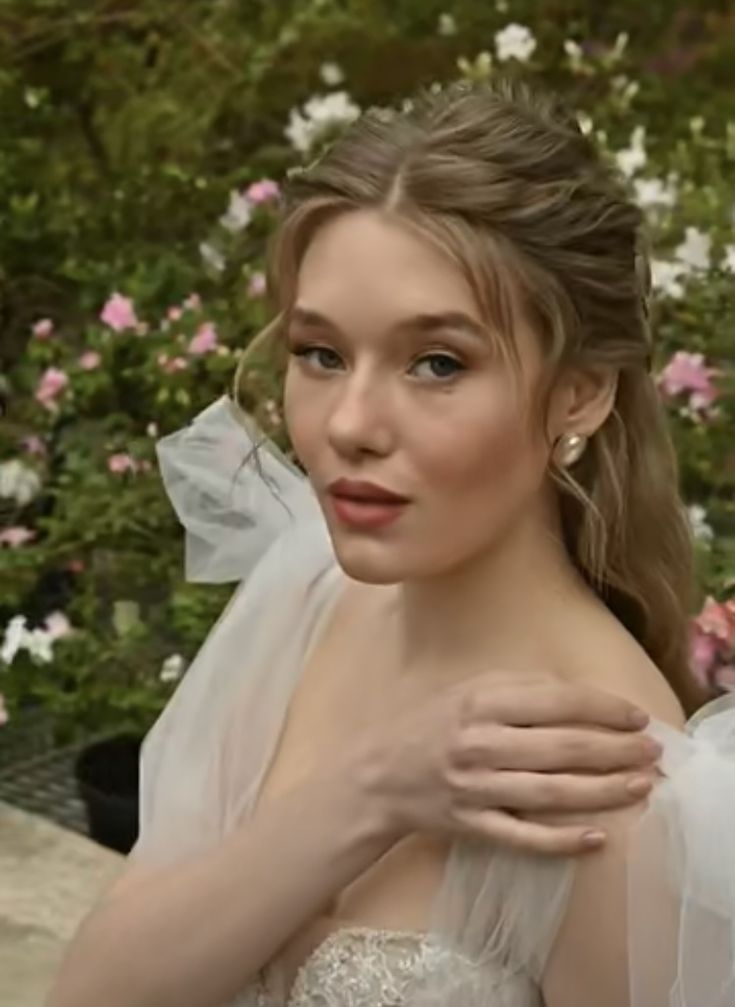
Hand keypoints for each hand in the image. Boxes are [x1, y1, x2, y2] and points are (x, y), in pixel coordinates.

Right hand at [353, 671, 660, 855]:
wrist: (376, 774)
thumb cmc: (427, 724)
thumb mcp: (465, 689)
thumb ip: (517, 687)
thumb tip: (576, 694)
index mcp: (481, 702)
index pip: (557, 702)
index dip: (603, 708)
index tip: (635, 716)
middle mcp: (480, 743)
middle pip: (563, 749)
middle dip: (616, 750)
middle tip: (653, 752)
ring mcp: (476, 788)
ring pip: (552, 793)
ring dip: (603, 792)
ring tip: (640, 787)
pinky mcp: (471, 824)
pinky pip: (523, 837)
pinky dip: (561, 841)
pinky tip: (596, 839)